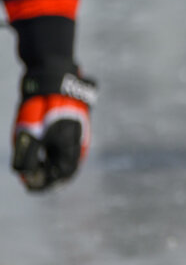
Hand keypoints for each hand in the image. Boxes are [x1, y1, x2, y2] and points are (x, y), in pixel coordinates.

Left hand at [12, 66, 95, 191]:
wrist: (55, 78)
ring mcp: (80, 132)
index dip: (43, 184)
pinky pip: (72, 145)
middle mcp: (78, 143)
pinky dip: (59, 153)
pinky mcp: (78, 123)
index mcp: (68, 148)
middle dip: (49, 176)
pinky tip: (49, 148)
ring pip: (69, 156)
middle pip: (66, 168)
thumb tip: (25, 175)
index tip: (29, 186)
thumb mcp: (28, 133)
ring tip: (40, 166)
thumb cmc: (40, 107)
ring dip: (55, 165)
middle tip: (34, 179)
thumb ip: (28, 157)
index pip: (59, 176)